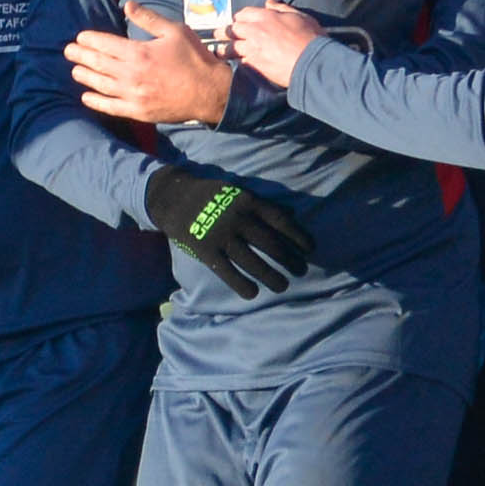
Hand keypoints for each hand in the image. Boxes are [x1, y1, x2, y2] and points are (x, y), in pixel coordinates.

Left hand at [68, 5, 234, 126]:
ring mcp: (133, 95)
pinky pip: (111, 107)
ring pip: (100, 85)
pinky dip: (96, 102)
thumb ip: (148, 18)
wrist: (210, 92)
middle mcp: (131, 74)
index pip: (105, 44)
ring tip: (74, 71)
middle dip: (80, 56)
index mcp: (138, 52)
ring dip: (84, 76)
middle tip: (68, 51)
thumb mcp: (174, 30)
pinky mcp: (138, 111)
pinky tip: (86, 97)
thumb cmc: (194, 58)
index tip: (80, 37)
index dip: (89, 40)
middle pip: (98, 63)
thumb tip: (127, 6)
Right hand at [142, 167, 315, 298]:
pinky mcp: (205, 250)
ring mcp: (221, 235)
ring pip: (251, 261)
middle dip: (288, 259)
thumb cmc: (212, 195)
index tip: (310, 249)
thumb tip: (292, 215)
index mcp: (248, 202)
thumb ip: (263, 204)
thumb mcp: (239, 191)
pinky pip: (227, 271)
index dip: (297, 236)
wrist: (174, 197)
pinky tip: (253, 294)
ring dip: (270, 276)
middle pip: (270, 244)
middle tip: (300, 271)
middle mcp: (238, 219)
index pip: (280, 221)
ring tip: (282, 286)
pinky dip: (241, 284)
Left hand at [227, 0, 328, 87]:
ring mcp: (253, 49)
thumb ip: (282, 8)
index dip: (240, 18)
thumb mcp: (299, 16)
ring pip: (230, 48)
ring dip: (223, 49)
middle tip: (217, 34)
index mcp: (266, 17)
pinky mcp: (254, 65)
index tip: (238, 22)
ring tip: (216, 51)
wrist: (311, 63)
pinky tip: (233, 65)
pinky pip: (240, 62)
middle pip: (232, 29)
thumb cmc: (310, 38)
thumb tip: (269, 2)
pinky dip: (237, 62)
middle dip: (224, 31)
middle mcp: (255, 31)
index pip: (244, 13)